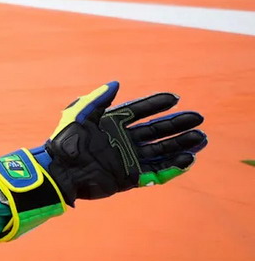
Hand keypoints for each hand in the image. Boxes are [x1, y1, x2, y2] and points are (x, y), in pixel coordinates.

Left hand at [42, 82, 206, 203]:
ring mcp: (128, 158)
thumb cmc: (65, 142)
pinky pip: (156, 172)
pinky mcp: (130, 177)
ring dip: (181, 144)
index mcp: (111, 123)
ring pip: (161, 150)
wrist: (59, 171)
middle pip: (156, 130)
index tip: (175, 98)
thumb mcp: (78, 116)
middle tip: (198, 118)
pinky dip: (173, 167)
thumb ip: (97, 100)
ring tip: (201, 138)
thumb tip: (116, 83)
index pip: (140, 111)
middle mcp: (123, 140)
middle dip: (177, 124)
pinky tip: (188, 159)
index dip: (157, 104)